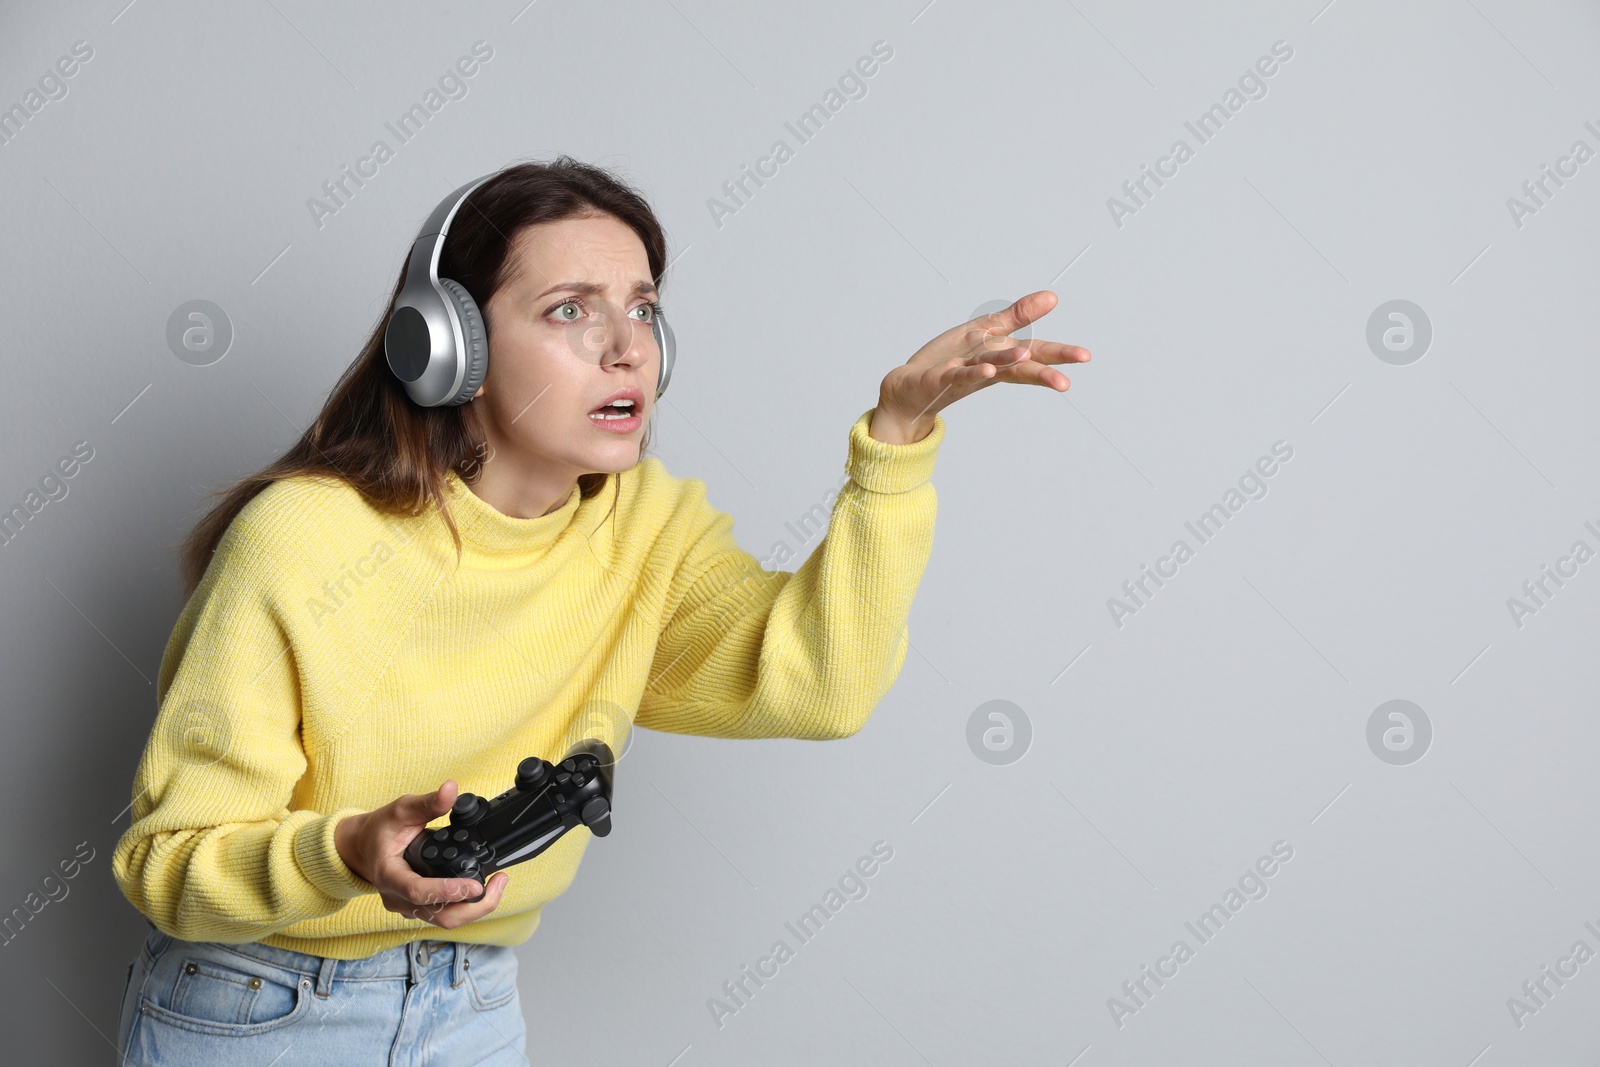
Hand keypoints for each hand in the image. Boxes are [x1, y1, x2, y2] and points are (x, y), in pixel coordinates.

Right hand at [333, 780, 509, 929]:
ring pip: (446, 920)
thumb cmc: (379, 830)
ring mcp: (408, 908)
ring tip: (497, 884)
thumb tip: (450, 789)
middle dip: (475, 906)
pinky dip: (467, 906)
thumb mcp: (400, 810)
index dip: (448, 891)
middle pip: (441, 917)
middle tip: (499, 882)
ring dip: (475, 908)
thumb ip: (427, 803)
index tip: (475, 885)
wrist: (362, 848)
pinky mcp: (418, 909)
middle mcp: (398, 899)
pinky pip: (445, 916)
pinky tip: (482, 888)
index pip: (419, 892)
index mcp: (389, 876)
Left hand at [870, 290, 1089, 443]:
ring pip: (992, 368)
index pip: (1035, 352)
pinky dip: (975, 371)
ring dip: (1008, 363)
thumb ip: (1018, 315)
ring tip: (1027, 358)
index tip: (1085, 356)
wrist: (912, 386)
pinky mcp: (944, 378)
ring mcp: (967, 374)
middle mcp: (990, 368)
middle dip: (1043, 373)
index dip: (1059, 354)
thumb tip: (1052, 297)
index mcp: (1002, 355)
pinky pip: (961, 373)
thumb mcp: (986, 331)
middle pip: (1020, 368)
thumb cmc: (951, 359)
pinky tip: (988, 369)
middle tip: (1066, 382)